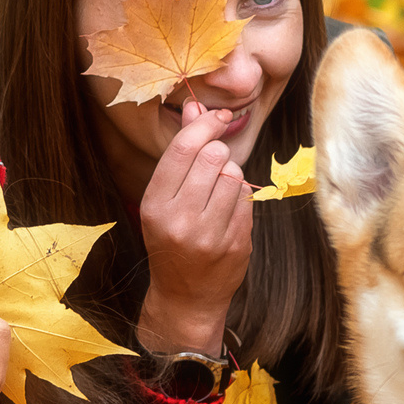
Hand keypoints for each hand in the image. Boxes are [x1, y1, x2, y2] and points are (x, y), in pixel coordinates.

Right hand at [135, 101, 253, 353]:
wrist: (186, 298)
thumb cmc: (171, 240)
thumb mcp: (163, 199)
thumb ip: (180, 153)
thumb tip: (193, 105)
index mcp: (155, 206)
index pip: (181, 150)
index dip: (203, 125)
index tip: (218, 116)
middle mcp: (180, 220)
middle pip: (212, 157)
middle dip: (218, 152)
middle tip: (214, 165)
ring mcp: (211, 235)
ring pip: (235, 175)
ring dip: (231, 174)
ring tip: (219, 192)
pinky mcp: (236, 244)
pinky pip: (248, 197)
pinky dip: (242, 195)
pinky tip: (229, 210)